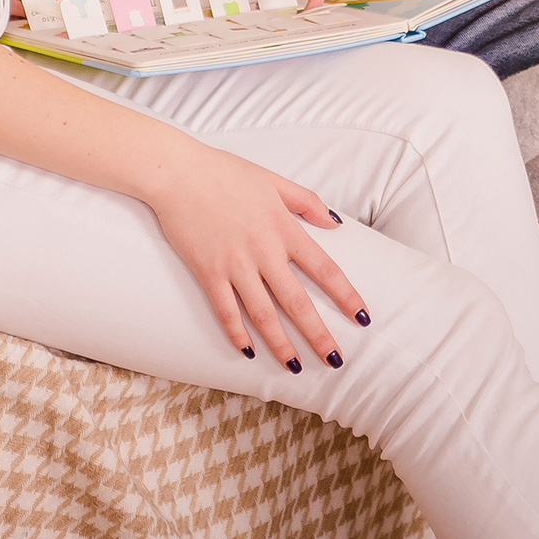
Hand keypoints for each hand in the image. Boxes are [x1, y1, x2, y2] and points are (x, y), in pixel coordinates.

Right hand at [141, 143, 364, 368]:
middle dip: (318, 334)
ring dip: (281, 344)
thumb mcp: (273, 180)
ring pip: (263, 313)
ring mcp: (234, 264)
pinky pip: (226, 309)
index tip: (362, 318)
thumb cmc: (224, 172)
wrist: (177, 172)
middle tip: (334, 360)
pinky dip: (237, 332)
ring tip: (295, 366)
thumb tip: (335, 222)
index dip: (345, 296)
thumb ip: (307, 201)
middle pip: (297, 301)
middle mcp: (263, 250)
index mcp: (283, 227)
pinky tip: (248, 350)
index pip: (324, 268)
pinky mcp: (207, 271)